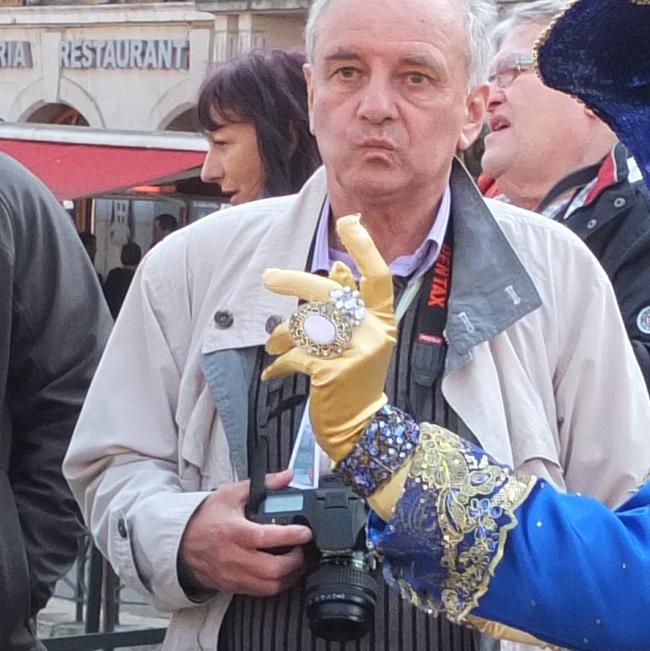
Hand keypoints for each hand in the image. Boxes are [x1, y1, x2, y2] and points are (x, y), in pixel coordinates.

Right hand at [176, 479, 313, 597]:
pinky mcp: (234, 586)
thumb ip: (262, 485)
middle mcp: (233, 556)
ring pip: (270, 585)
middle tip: (302, 549)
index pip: (265, 537)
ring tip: (296, 562)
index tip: (305, 532)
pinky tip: (282, 572)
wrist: (181, 543)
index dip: (290, 536)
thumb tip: (287, 476)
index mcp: (233, 531)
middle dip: (296, 560)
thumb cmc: (205, 519)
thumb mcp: (230, 494)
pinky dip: (277, 584)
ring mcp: (234, 574)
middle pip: (273, 569)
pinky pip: (262, 592)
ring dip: (290, 575)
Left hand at [264, 217, 397, 462]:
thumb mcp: (359, 341)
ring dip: (282, 334)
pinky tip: (274, 371)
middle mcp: (373, 333)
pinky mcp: (333, 372)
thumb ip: (348, 307)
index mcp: (381, 321)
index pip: (377, 277)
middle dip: (294, 281)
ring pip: (307, 324)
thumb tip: (336, 268)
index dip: (365, 248)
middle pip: (329, 294)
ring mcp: (355, 353)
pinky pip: (297, 353)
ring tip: (273, 344)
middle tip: (268, 277)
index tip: (350, 222)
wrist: (360, 428)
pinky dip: (280, 363)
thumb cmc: (353, 381)